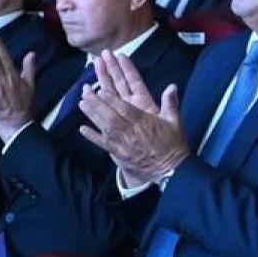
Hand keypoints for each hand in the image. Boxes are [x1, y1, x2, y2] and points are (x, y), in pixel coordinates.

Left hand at [77, 50, 188, 183]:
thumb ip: (171, 103)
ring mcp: (124, 144)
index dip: (112, 100)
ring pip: (106, 128)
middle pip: (111, 117)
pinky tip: (82, 129)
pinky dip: (93, 137)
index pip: (126, 110)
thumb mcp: (175, 121)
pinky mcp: (120, 154)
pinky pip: (104, 144)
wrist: (171, 170)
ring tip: (82, 104)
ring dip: (93, 116)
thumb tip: (172, 86)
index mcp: (145, 123)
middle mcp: (132, 133)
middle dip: (97, 104)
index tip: (101, 91)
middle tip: (85, 93)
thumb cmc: (173, 144)